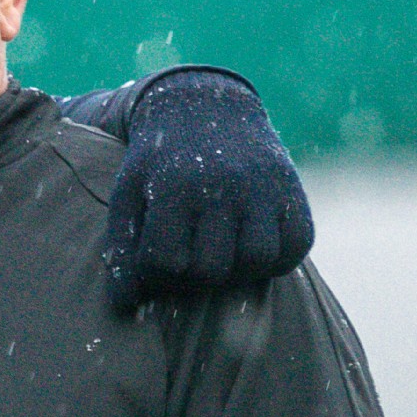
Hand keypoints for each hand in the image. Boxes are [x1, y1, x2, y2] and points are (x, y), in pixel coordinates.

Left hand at [105, 70, 314, 309]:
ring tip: (216, 256)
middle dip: (192, 278)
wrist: (206, 108)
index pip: (164, 261)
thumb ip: (122, 249)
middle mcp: (222, 185)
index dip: (153, 277)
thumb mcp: (129, 193)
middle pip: (211, 268)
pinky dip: (275, 260)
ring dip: (235, 271)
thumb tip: (124, 308)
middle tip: (184, 264)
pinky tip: (248, 248)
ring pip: (256, 261)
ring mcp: (262, 188)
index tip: (152, 267)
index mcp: (173, 186)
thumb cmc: (158, 162)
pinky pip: (295, 247)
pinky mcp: (293, 192)